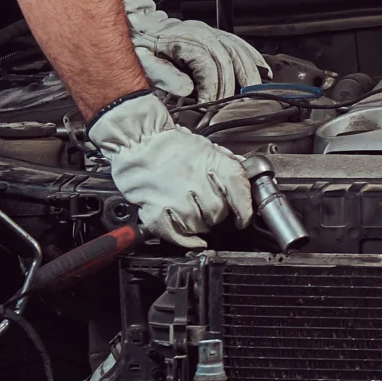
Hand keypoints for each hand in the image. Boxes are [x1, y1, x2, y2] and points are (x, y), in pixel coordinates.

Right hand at [88, 92, 253, 247]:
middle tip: (207, 205)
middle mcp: (196, 184)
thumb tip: (243, 178)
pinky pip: (176, 235)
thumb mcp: (207, 147)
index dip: (244, 211)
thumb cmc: (170, 143)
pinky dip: (185, 241)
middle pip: (218, 215)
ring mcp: (176, 199)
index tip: (243, 219)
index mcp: (214, 165)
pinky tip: (191, 239)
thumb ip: (226, 164)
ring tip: (191, 210)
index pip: (240, 196)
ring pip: (199, 227)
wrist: (137, 140)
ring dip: (199, 225)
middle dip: (217, 214)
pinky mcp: (156, 210)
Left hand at [124, 0, 266, 102]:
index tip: (208, 109)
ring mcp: (211, 33)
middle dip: (231, 89)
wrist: (137, 24)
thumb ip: (165, 75)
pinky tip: (261, 70)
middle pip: (230, 63)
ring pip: (241, 53)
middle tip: (227, 109)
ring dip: (249, 75)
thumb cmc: (139, 44)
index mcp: (188, 41)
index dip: (213, 91)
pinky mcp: (215, 36)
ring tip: (253, 96)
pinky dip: (253, 59)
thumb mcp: (144, 61)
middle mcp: (204, 34)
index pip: (211, 69)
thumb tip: (187, 89)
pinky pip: (241, 45)